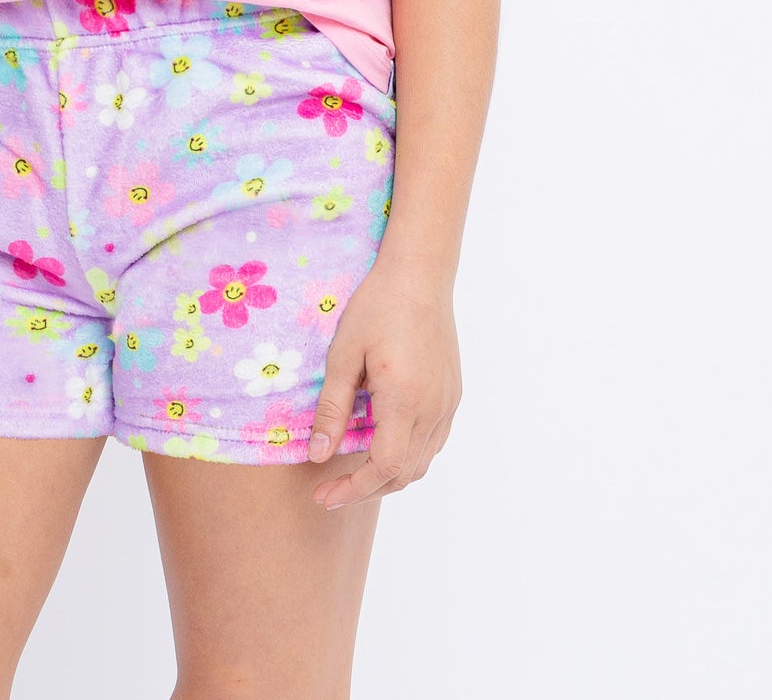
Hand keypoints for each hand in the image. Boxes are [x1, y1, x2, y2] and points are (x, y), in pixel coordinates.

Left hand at [305, 258, 461, 509]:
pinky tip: (383, 444)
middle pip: (404, 474)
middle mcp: (433, 409)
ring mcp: (447, 403)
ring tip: (353, 473)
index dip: (353, 490)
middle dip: (366, 490)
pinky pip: (433, 442)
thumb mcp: (344, 354)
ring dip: (388, 476)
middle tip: (330, 492)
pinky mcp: (452, 394)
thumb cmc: (377, 306)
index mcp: (404, 400)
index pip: (384, 468)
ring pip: (422, 462)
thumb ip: (332, 408)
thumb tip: (318, 455)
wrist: (419, 275)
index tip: (323, 497)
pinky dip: (408, 455)